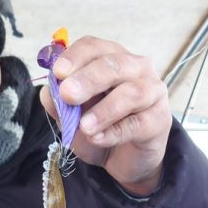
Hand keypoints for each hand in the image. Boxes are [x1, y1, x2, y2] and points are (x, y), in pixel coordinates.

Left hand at [40, 36, 171, 194]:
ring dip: (104, 110)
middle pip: (114, 64)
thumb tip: (48, 92)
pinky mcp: (160, 120)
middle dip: (88, 79)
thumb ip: (60, 105)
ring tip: (84, 126)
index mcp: (112, 59)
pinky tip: (97, 139)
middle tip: (68, 94)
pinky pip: (137, 123)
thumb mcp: (72, 119)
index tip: (58, 73)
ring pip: (131, 93)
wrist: (123, 160)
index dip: (76, 57)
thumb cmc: (100, 129)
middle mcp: (136, 69)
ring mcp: (152, 92)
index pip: (95, 47)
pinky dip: (115, 132)